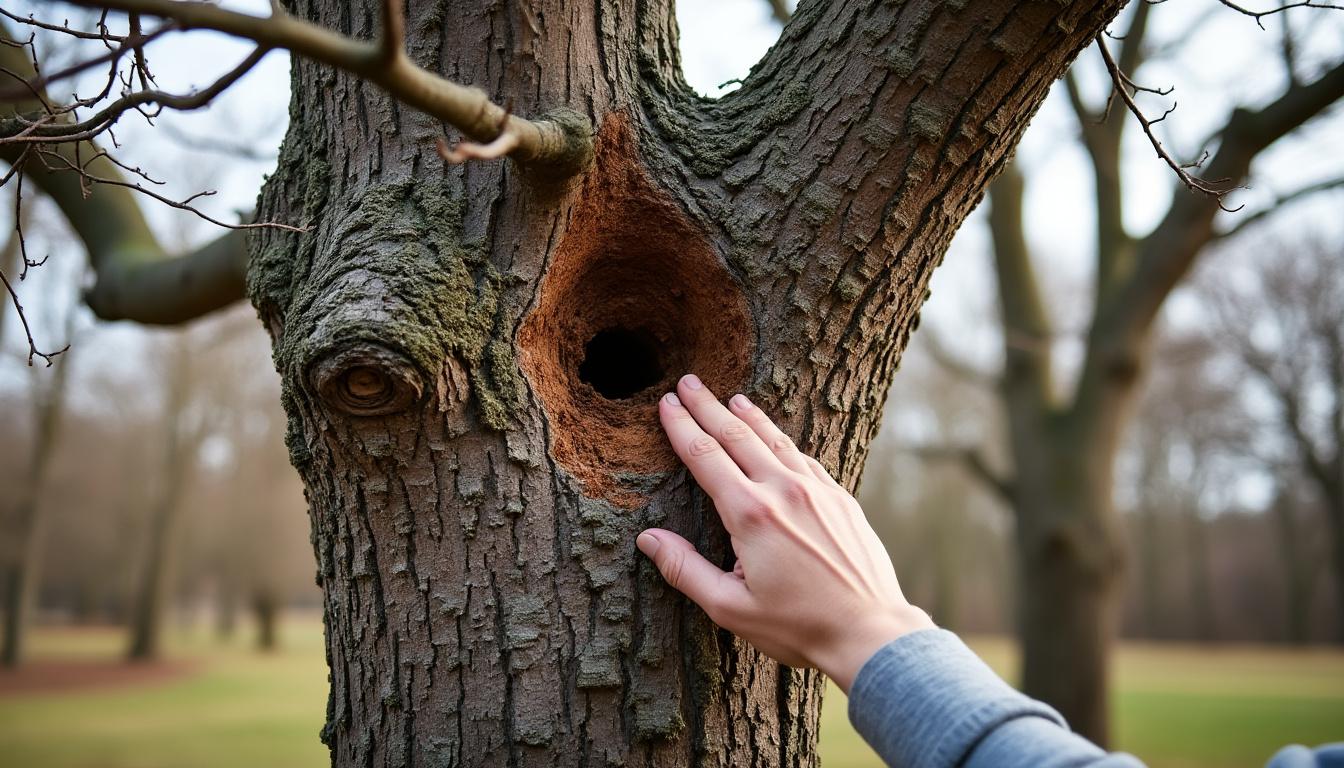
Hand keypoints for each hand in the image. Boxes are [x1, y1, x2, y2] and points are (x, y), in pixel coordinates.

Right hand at [636, 374, 933, 692]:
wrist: (870, 631)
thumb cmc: (798, 627)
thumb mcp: (730, 608)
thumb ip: (685, 570)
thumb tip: (649, 539)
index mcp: (750, 514)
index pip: (706, 456)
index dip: (682, 426)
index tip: (667, 404)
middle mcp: (783, 490)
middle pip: (737, 435)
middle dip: (708, 406)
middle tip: (688, 381)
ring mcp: (817, 490)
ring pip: (775, 440)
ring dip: (749, 416)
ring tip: (732, 397)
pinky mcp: (840, 499)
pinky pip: (804, 458)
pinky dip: (783, 440)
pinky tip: (776, 438)